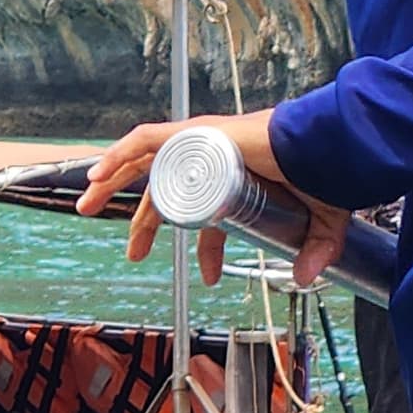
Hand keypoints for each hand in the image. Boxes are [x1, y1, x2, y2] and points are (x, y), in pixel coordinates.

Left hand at [75, 110, 350, 289]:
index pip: (210, 210)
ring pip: (146, 161)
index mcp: (238, 175)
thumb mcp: (319, 219)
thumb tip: (306, 279)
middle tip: (135, 253)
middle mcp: (214, 158)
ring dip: (114, 181)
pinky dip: (119, 155)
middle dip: (147, 221)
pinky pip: (147, 141)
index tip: (209, 276)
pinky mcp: (197, 134)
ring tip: (86, 203)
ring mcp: (204, 145)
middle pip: (166, 187)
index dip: (205, 247)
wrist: (325, 147)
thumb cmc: (325, 170)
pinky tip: (96, 175)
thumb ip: (315, 248)